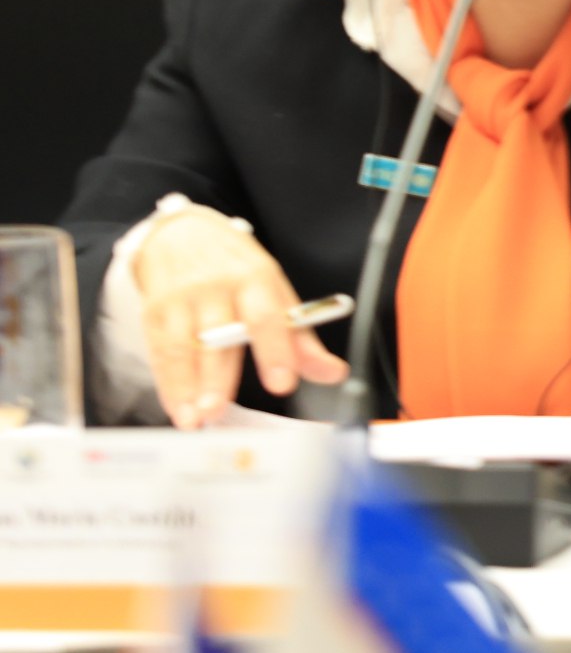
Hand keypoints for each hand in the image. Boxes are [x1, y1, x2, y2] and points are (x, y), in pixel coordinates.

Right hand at [133, 208, 348, 429]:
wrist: (183, 233)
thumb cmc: (236, 270)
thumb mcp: (274, 291)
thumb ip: (300, 337)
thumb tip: (333, 372)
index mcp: (256, 278)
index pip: (267, 316)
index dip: (275, 350)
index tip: (282, 383)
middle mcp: (217, 286)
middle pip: (219, 336)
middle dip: (218, 376)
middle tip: (218, 410)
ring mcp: (182, 298)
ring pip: (183, 346)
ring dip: (187, 387)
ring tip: (196, 420)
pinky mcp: (154, 311)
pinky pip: (159, 351)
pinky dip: (168, 384)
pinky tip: (177, 408)